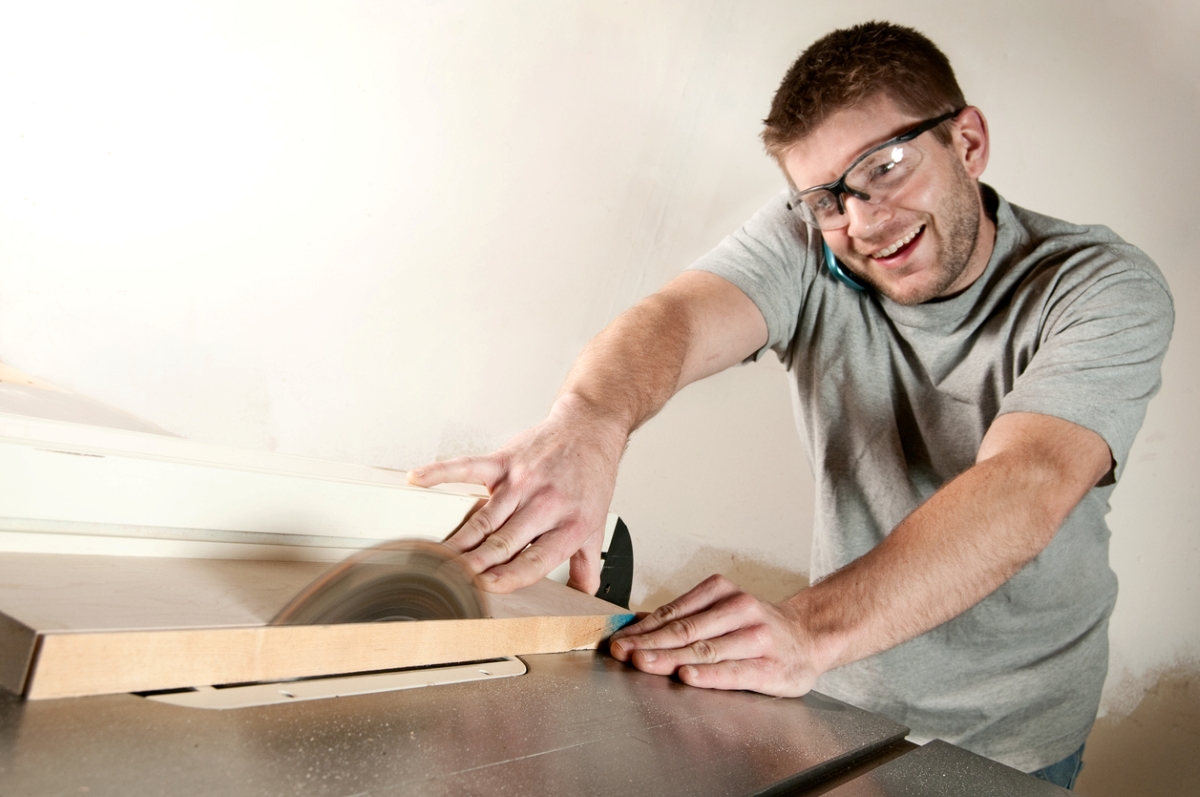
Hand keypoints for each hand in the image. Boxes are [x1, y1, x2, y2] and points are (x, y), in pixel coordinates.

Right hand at [406, 395, 626, 593]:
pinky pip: (469, 466)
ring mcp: (523, 481)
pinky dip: (441, 472)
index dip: (510, 576)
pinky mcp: (506, 460)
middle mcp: (545, 504)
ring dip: (460, 539)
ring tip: (437, 557)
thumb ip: (586, 564)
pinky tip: (418, 480)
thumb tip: (583, 597)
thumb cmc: (590, 477)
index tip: (486, 587)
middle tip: (451, 580)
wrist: (589, 430)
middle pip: (504, 541)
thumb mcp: (596, 525)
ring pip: (485, 517)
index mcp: (570, 525)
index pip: (536, 559)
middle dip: (475, 564)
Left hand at [609, 575, 823, 696]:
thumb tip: (638, 623)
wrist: (809, 637)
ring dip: (670, 658)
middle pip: (686, 630)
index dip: (644, 628)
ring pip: (706, 650)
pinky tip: (688, 677)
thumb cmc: (758, 627)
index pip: (675, 612)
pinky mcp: (770, 667)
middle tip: (622, 653)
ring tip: (643, 663)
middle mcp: (740, 611)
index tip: (619, 640)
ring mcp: (756, 638)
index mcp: (723, 593)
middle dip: (650, 643)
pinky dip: (709, 675)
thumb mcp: (722, 610)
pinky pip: (734, 671)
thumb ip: (685, 617)